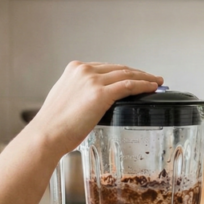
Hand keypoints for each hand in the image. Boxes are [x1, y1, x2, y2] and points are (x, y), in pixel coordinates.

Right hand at [26, 61, 162, 158]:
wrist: (46, 136)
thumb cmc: (52, 127)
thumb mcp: (64, 100)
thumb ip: (78, 95)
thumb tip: (89, 102)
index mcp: (74, 69)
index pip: (106, 67)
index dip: (123, 71)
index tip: (134, 76)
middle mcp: (83, 70)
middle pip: (119, 68)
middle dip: (138, 73)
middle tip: (152, 79)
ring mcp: (92, 81)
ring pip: (127, 74)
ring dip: (145, 78)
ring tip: (157, 83)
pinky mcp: (100, 94)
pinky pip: (129, 86)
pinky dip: (143, 86)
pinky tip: (153, 89)